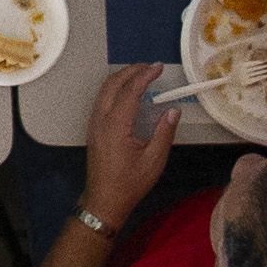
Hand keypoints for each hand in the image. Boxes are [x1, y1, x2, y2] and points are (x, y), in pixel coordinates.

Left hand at [81, 60, 177, 223]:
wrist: (104, 200)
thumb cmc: (130, 182)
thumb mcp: (154, 160)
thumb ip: (164, 133)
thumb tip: (173, 110)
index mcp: (116, 125)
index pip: (130, 91)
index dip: (145, 75)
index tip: (158, 67)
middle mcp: (101, 119)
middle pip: (113, 84)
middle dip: (131, 70)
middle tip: (150, 66)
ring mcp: (94, 123)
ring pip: (104, 90)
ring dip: (121, 78)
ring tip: (140, 74)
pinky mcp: (93, 128)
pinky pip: (101, 99)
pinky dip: (115, 88)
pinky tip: (127, 92)